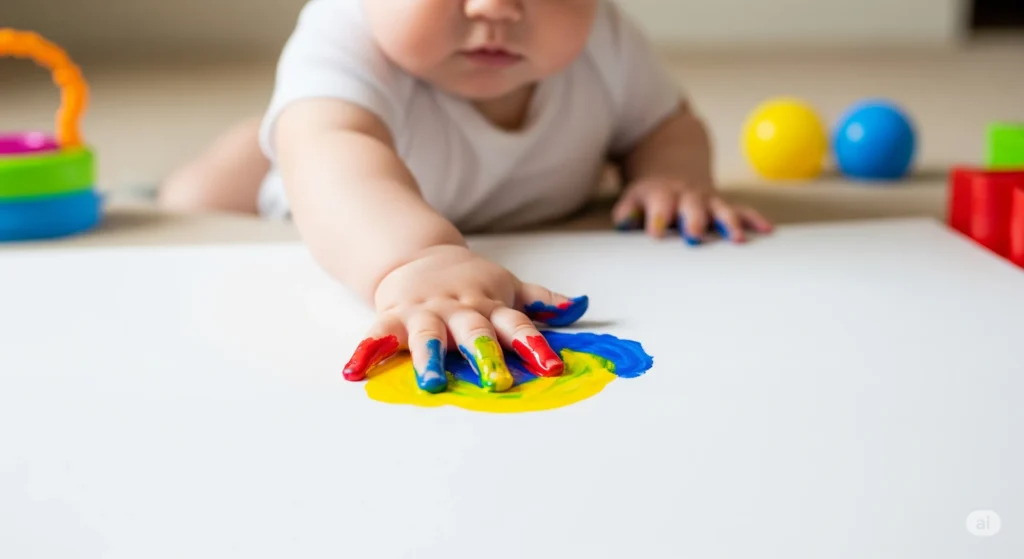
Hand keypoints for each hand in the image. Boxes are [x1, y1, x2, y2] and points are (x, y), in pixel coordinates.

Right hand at [341, 245, 587, 393]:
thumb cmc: (468, 280)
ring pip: (428, 336)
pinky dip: (366, 352)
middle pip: (475, 331)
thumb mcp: (507, 284)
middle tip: (496, 381)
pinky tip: (355, 371)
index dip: (534, 345)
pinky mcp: (392, 317)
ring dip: (430, 359)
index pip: (517, 325)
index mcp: (490, 305)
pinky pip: (379, 335)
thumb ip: (541, 301)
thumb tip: (579, 308)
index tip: (551, 367)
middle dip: (484, 354)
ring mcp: (425, 313)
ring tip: (432, 383)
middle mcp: (459, 310)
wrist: (416, 253)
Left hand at [611, 177, 772, 244]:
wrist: (673, 168)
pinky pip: (743, 211)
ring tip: (737, 239)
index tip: (657, 233)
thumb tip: (623, 223)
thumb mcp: (634, 198)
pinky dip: (755, 220)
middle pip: (693, 208)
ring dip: (730, 224)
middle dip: (695, 221)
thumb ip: (628, 211)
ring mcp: (708, 201)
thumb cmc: (650, 195)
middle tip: (694, 236)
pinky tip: (768, 230)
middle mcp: (688, 196)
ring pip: (721, 210)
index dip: (658, 218)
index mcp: (662, 194)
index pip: (660, 206)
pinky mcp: (724, 206)